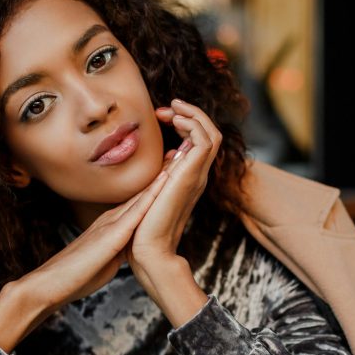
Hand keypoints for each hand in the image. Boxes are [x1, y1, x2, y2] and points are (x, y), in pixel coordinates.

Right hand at [21, 168, 169, 312]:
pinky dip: (150, 198)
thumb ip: (117, 248)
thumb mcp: (104, 258)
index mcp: (109, 225)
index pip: (138, 202)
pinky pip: (133, 214)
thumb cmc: (74, 276)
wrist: (50, 284)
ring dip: (160, 179)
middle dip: (162, 174)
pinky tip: (164, 184)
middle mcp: (110, 219)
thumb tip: (129, 248)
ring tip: (179, 158)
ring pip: (140, 197)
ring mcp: (108, 225)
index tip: (174, 171)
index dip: (156, 186)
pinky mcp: (109, 237)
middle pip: (141, 193)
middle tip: (182, 152)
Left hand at [127, 98, 221, 280]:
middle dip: (191, 113)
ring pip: (211, 133)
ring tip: (172, 108)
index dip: (185, 122)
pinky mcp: (191, 176)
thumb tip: (162, 157)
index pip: (200, 141)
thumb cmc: (143, 228)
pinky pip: (204, 141)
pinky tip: (174, 121)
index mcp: (189, 178)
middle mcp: (197, 175)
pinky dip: (193, 124)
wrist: (149, 249)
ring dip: (193, 114)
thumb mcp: (151, 193)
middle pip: (210, 133)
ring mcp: (197, 176)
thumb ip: (160, 176)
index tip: (162, 115)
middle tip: (169, 106)